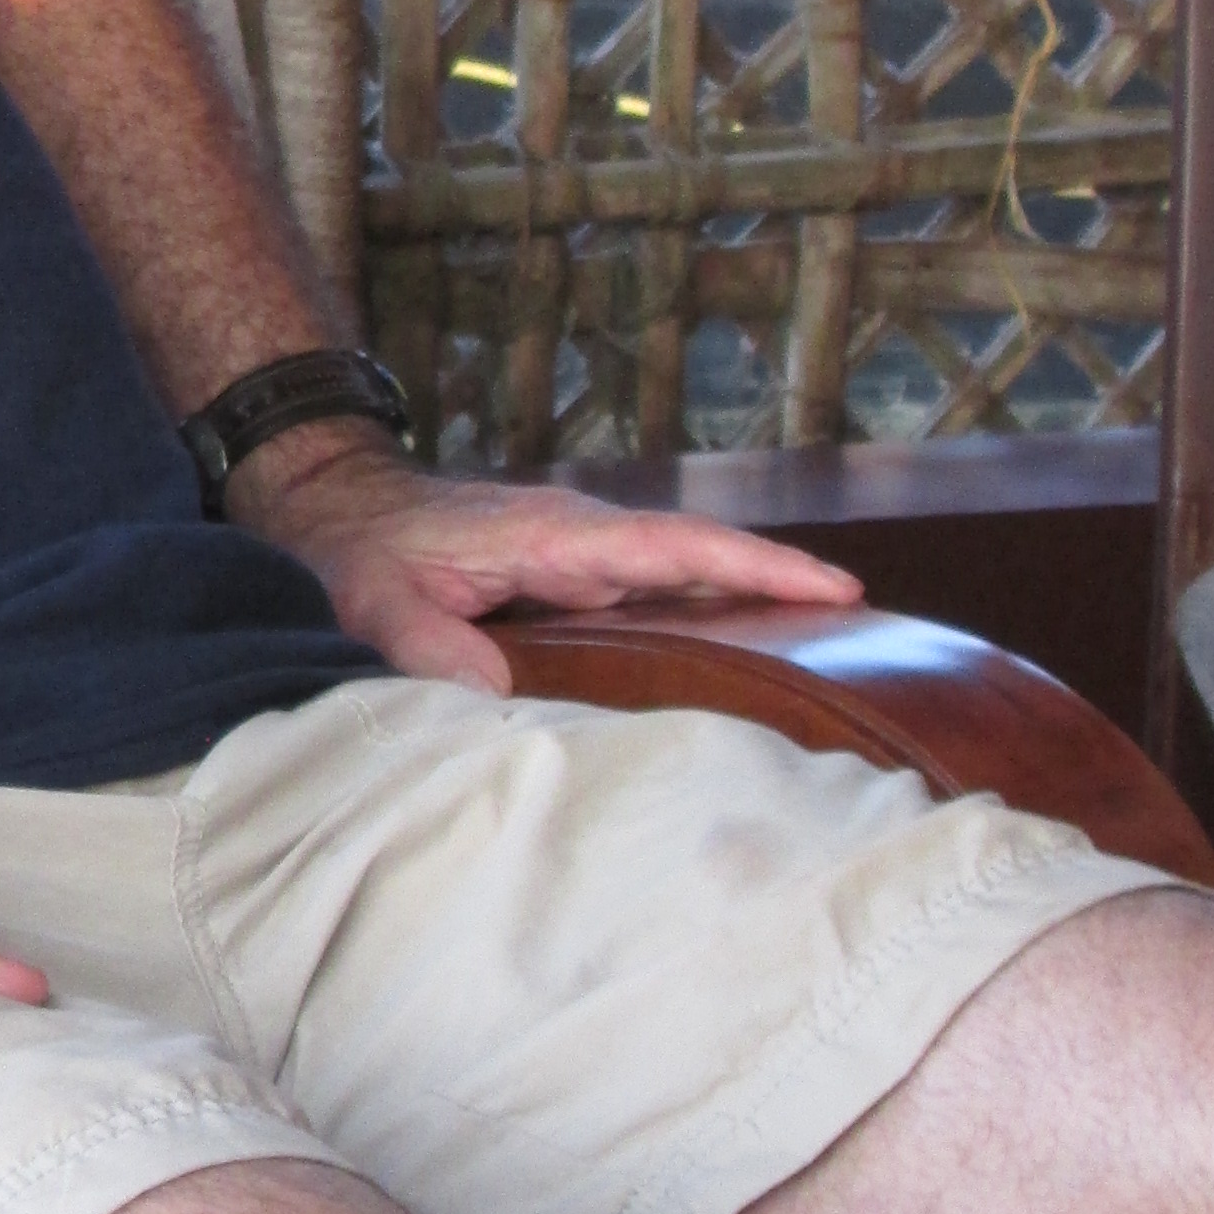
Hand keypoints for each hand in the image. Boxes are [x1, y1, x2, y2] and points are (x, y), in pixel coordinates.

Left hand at [239, 428, 863, 692]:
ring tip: (839, 658)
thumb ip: (431, 647)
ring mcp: (583, 560)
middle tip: (876, 631)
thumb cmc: (361, 553)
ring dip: (753, 606)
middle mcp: (585, 541)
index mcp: (556, 535)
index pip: (675, 546)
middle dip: (785, 588)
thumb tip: (496, 701)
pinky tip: (742, 667)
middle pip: (704, 561)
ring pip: (686, 579)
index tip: (836, 588)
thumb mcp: (379, 601)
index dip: (755, 566)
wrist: (337, 512)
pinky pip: (656, 598)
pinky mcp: (574, 583)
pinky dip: (705, 619)